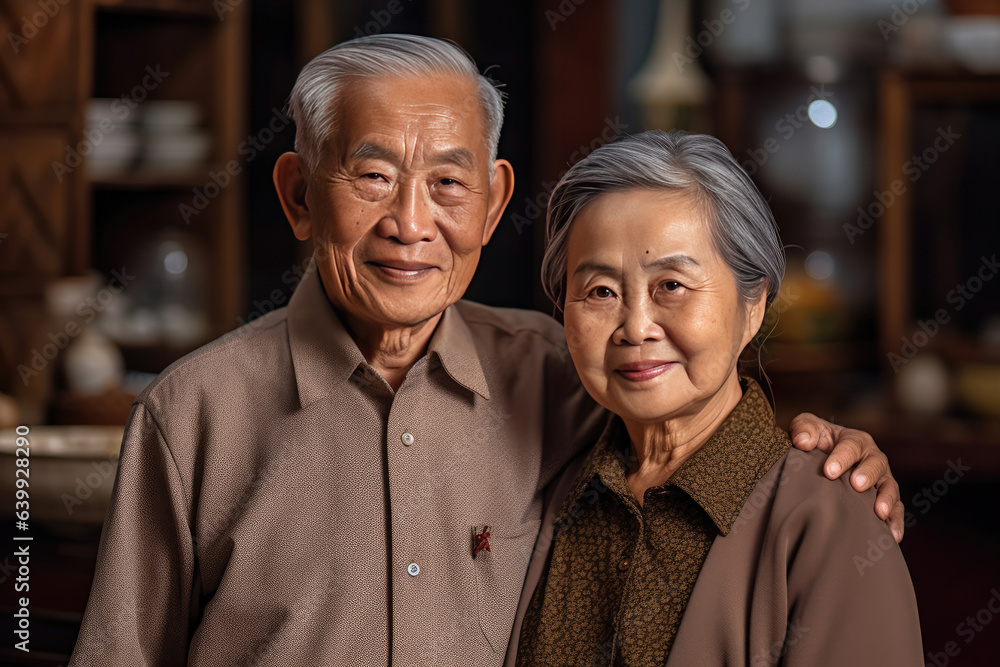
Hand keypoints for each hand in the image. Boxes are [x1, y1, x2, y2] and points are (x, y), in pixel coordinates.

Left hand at [789, 413, 903, 542]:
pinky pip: (895, 510)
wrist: (819, 460)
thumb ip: (803, 429)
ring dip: (886, 499)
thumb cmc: (813, 441)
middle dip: (867, 474)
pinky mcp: (882, 499)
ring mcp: (880, 480)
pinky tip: (892, 535)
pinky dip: (895, 521)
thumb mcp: (806, 428)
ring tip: (879, 512)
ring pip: (889, 487)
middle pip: (876, 464)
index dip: (841, 458)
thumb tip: (802, 441)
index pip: (851, 446)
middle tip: (856, 485)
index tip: (828, 472)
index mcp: (854, 440)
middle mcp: (871, 458)